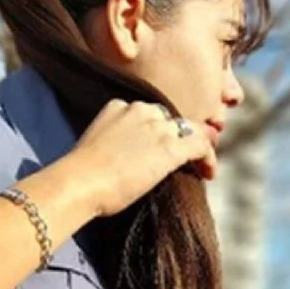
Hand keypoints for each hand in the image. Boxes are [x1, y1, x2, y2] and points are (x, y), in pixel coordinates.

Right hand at [62, 99, 216, 216]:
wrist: (80, 182)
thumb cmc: (80, 174)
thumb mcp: (95, 146)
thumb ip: (112, 143)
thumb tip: (120, 160)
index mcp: (119, 107)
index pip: (148, 114)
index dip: (159, 131)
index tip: (160, 147)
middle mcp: (141, 110)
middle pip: (171, 120)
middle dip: (179, 137)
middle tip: (186, 156)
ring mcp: (158, 129)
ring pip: (190, 130)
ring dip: (198, 146)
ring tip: (202, 164)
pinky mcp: (170, 149)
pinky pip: (200, 146)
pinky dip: (209, 158)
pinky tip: (209, 172)